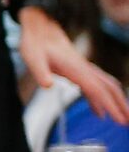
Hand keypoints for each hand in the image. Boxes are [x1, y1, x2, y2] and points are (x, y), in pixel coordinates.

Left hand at [22, 6, 128, 124]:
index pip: (97, 89)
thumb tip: (46, 85)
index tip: (118, 118)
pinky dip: (100, 100)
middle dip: (121, 105)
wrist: (40, 29)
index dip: (109, 104)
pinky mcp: (80, 71)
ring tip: (122, 120)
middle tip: (128, 123)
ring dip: (116, 103)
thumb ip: (39, 71)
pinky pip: (95, 88)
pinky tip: (99, 113)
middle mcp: (85, 69)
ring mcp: (84, 70)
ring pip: (106, 87)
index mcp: (76, 68)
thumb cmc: (35, 44)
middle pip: (109, 88)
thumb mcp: (32, 58)